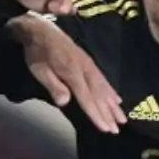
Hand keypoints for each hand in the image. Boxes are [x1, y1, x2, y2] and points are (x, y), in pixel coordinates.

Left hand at [7, 14, 124, 132]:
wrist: (39, 29)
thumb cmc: (36, 52)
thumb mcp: (39, 70)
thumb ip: (53, 85)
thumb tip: (65, 102)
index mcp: (72, 72)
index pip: (87, 97)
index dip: (96, 114)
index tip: (106, 128)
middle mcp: (84, 69)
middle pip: (99, 95)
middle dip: (108, 113)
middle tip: (117, 129)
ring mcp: (88, 65)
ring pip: (104, 88)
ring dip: (113, 104)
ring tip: (122, 118)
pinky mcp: (89, 62)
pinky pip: (103, 79)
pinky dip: (111, 91)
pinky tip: (116, 99)